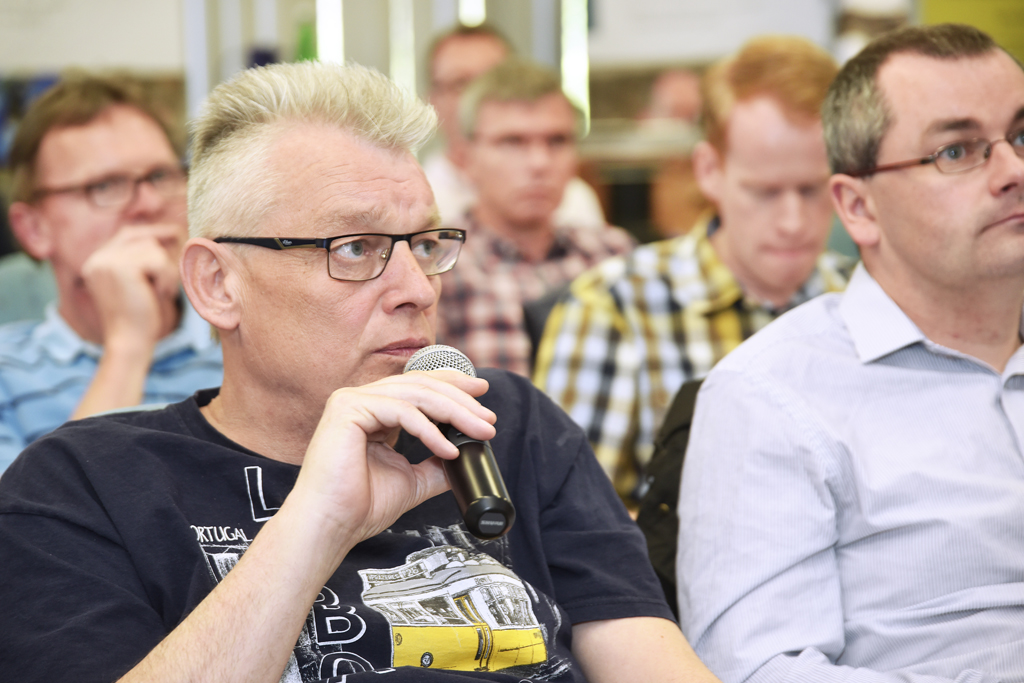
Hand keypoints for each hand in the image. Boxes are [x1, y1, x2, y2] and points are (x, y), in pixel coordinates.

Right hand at [80, 224, 185, 349]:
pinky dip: (166, 277)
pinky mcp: (121, 268)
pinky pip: (158, 260)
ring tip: (160, 293)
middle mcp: (97, 259)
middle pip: (141, 238)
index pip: (127, 235)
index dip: (152, 232)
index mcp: (97, 263)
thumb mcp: (138, 284)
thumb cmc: (140, 319)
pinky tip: (160, 294)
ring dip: (165, 271)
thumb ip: (142, 261)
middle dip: (161, 253)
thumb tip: (169, 232)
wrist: (129, 341)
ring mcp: (107, 262)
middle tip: (172, 270)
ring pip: (152, 248)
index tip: (175, 233)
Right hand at [289, 369, 496, 563]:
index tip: (482, 396)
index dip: (452, 385)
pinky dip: (429, 429)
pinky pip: (400, 411)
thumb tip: (464, 456)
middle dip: (461, 400)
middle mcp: (360, 399)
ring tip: (479, 431)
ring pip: (415, 395)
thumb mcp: (411, 480)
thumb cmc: (359, 506)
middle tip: (489, 417)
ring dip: (454, 412)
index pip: (417, 386)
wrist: (331, 525)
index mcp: (373, 411)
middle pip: (421, 386)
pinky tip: (448, 448)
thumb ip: (434, 464)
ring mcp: (352, 401)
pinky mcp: (348, 409)